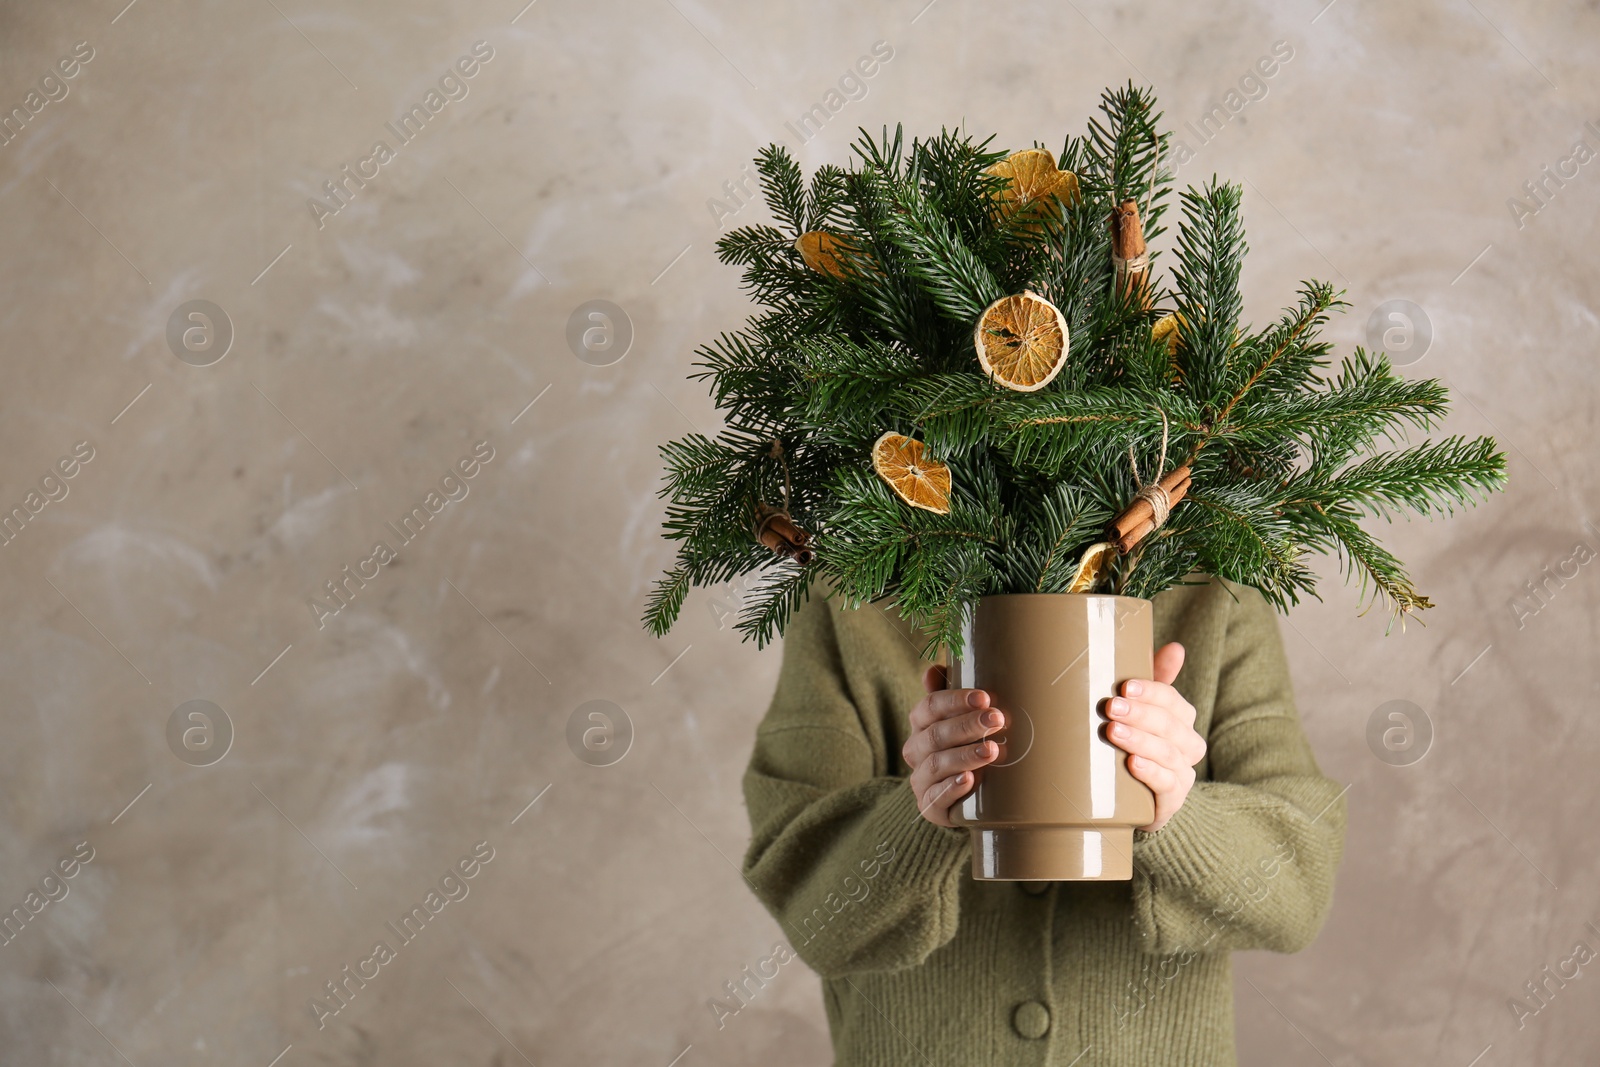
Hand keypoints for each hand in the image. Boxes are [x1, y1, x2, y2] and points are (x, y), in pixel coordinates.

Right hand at [902, 665, 1004, 827]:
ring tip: (991, 750)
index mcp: (920, 724)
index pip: (930, 707)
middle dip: (967, 725)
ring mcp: (921, 780)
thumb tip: (932, 670)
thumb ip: (949, 692)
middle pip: (935, 735)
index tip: (984, 697)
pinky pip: (935, 798)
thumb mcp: (962, 717)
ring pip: (936, 764)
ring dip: (964, 756)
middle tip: (997, 719)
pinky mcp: (929, 807)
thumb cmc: (969, 745)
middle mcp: (916, 751)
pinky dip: (951, 788)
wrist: (971, 796)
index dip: (955, 700)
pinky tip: (969, 780)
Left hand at [1105, 642, 1206, 833]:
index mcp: (1181, 719)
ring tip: (1114, 732)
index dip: (1151, 691)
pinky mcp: (1171, 801)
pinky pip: (1168, 786)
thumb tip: (1177, 648)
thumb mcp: (1137, 710)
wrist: (1126, 798)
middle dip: (1140, 714)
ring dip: (1141, 741)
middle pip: (1171, 725)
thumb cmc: (1131, 744)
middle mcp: (1187, 745)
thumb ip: (1154, 680)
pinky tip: (1133, 763)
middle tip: (1111, 707)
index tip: (1124, 686)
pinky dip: (1151, 773)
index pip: (1172, 700)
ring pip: (1169, 754)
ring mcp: (1182, 774)